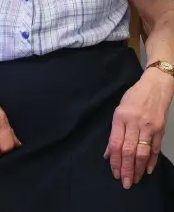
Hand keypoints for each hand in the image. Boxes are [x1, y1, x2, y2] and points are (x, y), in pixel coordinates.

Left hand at [105, 68, 173, 188]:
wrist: (155, 86)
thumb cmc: (134, 96)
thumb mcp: (120, 109)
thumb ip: (115, 131)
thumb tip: (109, 153)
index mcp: (121, 116)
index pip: (116, 143)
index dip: (115, 160)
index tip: (114, 172)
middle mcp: (134, 122)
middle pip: (129, 150)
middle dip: (126, 169)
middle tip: (124, 183)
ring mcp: (148, 126)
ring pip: (142, 152)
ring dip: (138, 169)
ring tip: (134, 180)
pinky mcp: (159, 129)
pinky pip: (154, 148)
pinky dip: (151, 161)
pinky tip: (147, 170)